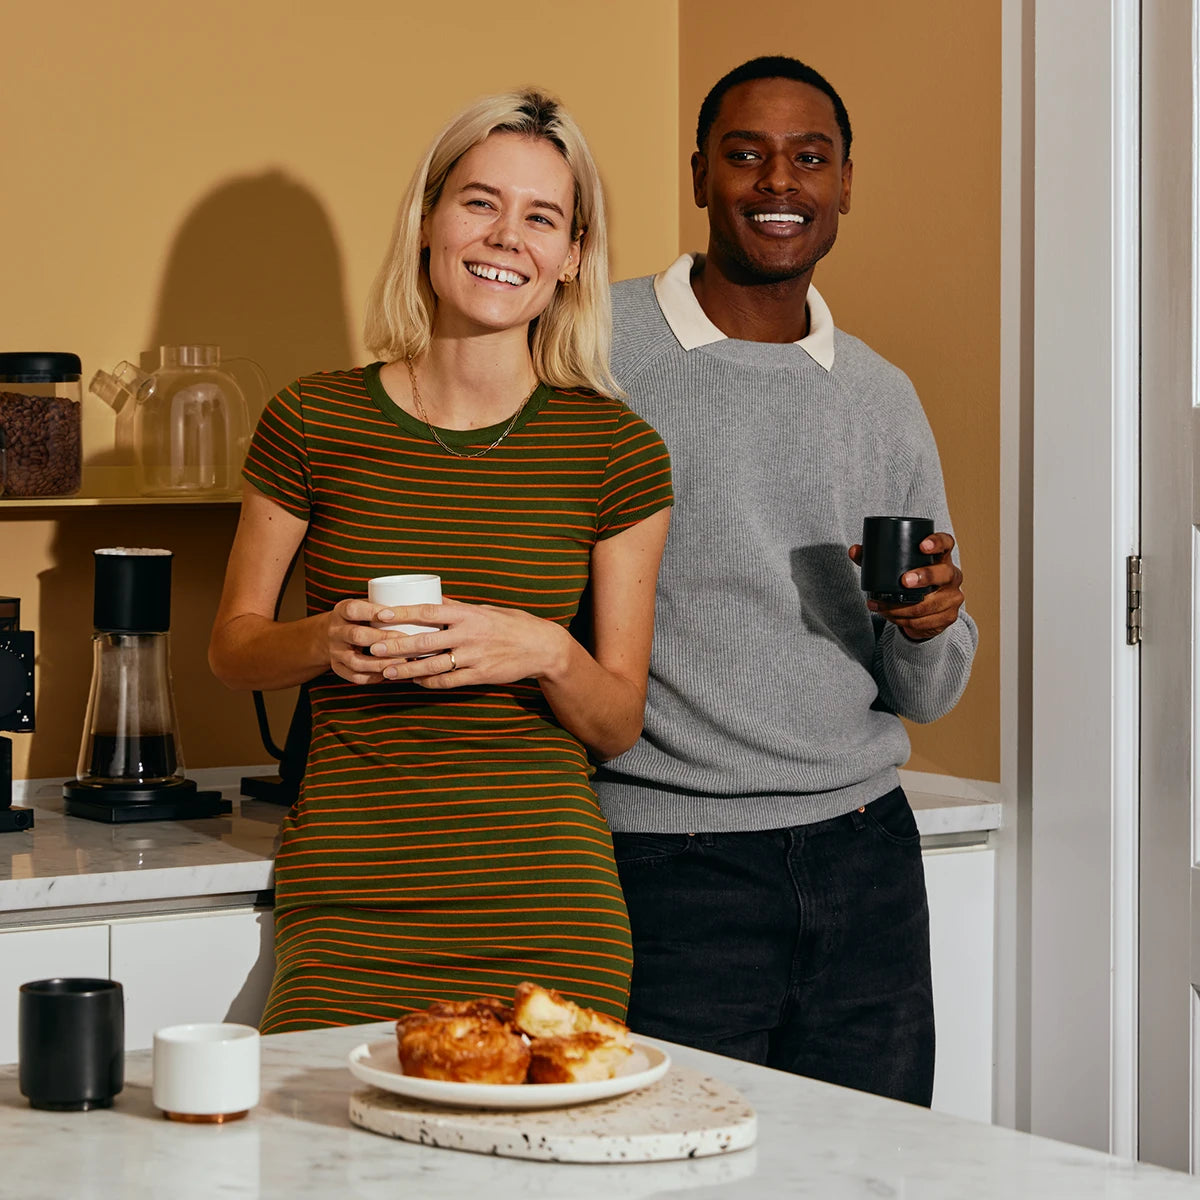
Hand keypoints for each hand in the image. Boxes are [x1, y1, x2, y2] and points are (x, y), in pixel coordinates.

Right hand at [324, 597, 404, 684]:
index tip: (393, 615)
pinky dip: (373, 677)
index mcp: (342, 610)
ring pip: (356, 661)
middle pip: (356, 635)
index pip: (354, 609)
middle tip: (408, 641)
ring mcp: (334, 651)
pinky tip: (390, 673)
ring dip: (381, 663)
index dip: (372, 612)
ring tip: (403, 662)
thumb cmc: (361, 617)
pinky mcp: (337, 668)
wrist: (332, 634)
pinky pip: (355, 677)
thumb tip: (420, 607)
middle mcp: (335, 631)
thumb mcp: (366, 605)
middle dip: (384, 639)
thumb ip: (385, 605)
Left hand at [364, 600, 569, 689]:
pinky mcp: (480, 675)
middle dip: (397, 644)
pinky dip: (429, 682)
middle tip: (373, 646)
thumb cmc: (510, 624)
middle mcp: (468, 635)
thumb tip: (430, 597)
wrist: (541, 647)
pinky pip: (449, 681)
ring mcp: (474, 657)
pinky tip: (415, 681)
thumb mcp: (484, 610)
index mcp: (468, 614)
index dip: (403, 613)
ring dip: (407, 669)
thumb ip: (457, 607)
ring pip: (433, 665)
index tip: (381, 614)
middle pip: (425, 640)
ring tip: (386, 671)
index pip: (428, 611)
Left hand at [848, 531, 964, 640]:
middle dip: (924, 577)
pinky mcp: (948, 617)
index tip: (922, 546)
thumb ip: (874, 558)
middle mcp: (952, 575)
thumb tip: (854, 551)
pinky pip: (926, 621)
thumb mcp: (896, 568)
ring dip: (904, 607)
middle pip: (944, 574)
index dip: (937, 542)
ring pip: (930, 603)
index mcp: (941, 557)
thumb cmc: (910, 581)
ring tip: (882, 606)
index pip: (946, 543)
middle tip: (904, 581)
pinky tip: (892, 618)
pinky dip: (905, 621)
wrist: (926, 611)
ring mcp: (953, 597)